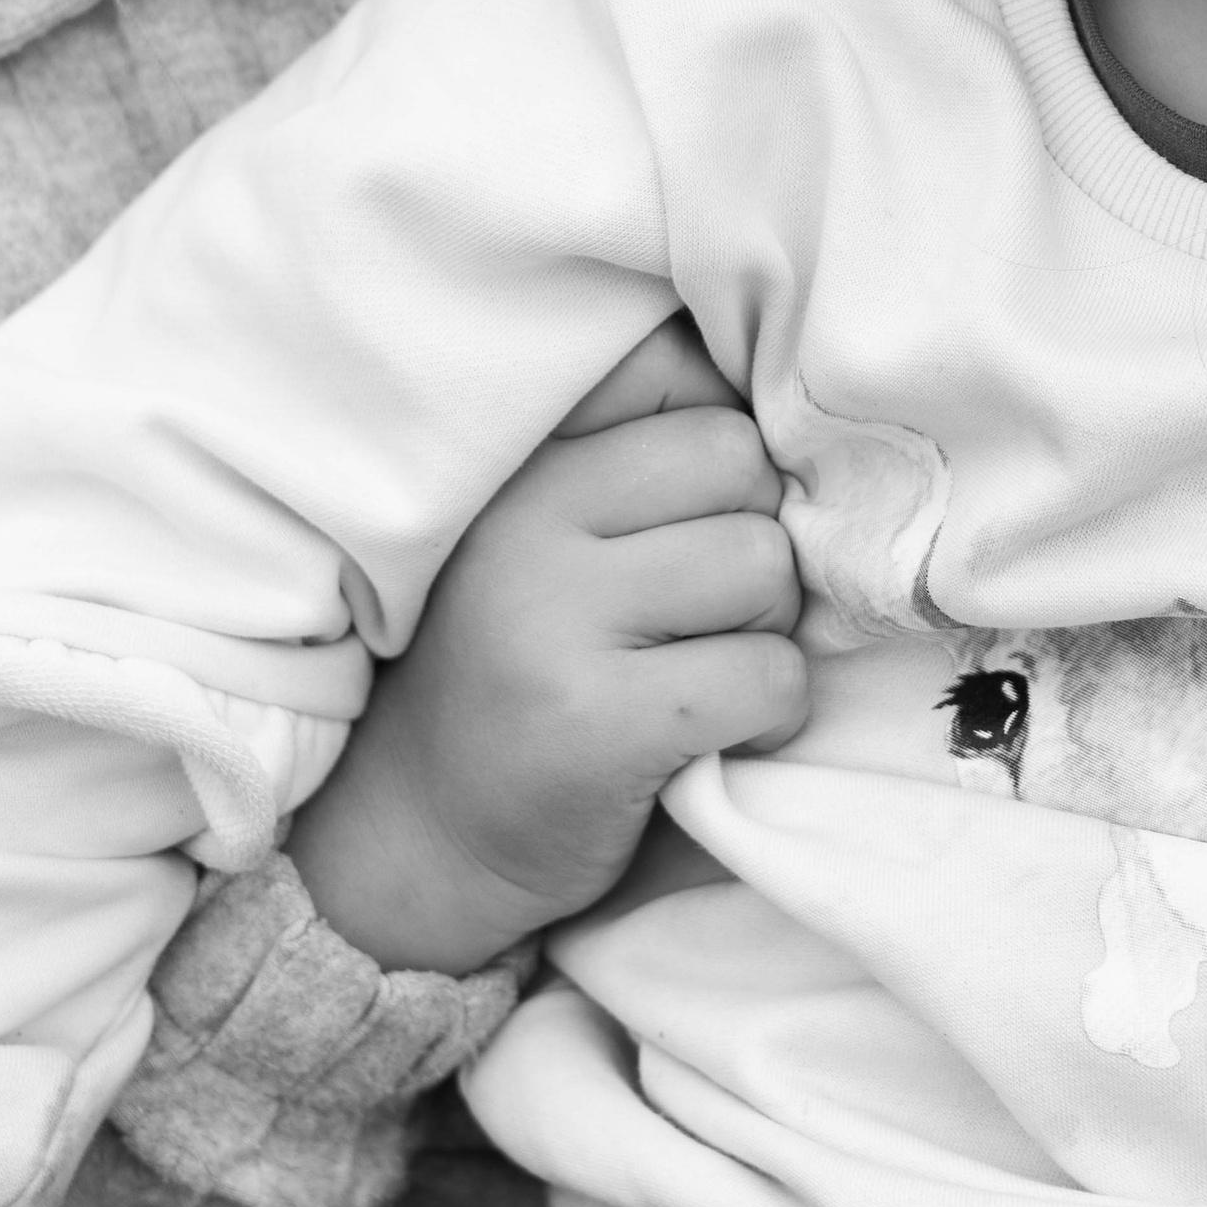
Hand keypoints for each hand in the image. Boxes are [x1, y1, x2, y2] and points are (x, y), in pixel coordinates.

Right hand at [290, 316, 802, 973]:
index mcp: (521, 465)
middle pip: (740, 464)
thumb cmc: (522, 675)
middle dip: (750, 541)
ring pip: (765, 567)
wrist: (421, 838)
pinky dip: (768, 714)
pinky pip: (768, 677)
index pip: (674, 369)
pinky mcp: (597, 724)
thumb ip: (636, 461)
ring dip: (762, 632)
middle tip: (697, 617)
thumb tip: (785, 402)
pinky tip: (706, 737)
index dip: (719, 449)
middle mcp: (527, 525)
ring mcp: (554, 622)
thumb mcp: (549, 542)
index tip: (693, 519)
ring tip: (693, 675)